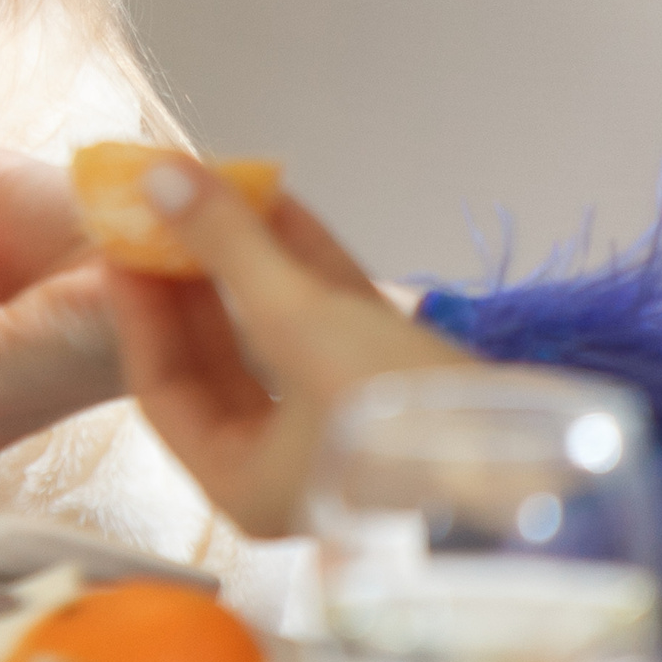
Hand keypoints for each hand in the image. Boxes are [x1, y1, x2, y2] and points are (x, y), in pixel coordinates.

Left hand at [107, 162, 470, 536]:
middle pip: (217, 358)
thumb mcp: (301, 324)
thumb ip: (229, 248)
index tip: (122, 239)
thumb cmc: (400, 416)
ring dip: (252, 258)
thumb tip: (160, 177)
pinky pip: (331, 321)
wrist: (539, 456)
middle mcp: (286, 464)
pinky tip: (284, 200)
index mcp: (242, 483)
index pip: (162, 387)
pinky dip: (308, 265)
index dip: (139, 308)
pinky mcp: (394, 387)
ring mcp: (343, 427)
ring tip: (222, 185)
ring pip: (276, 332)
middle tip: (163, 208)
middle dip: (194, 277)